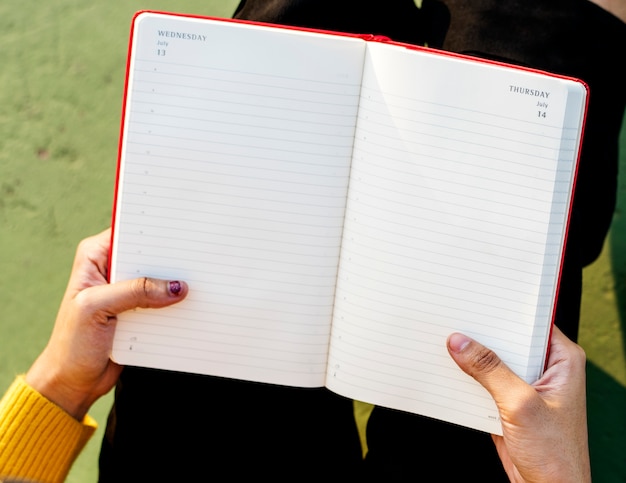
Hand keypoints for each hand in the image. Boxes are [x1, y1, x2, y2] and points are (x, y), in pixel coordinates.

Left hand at [25, 229, 187, 419]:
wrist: (74, 382)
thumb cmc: (72, 344)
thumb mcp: (97, 308)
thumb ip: (135, 292)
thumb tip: (175, 287)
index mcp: (96, 257)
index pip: (131, 233)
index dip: (156, 233)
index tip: (182, 234)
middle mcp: (113, 269)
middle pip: (151, 255)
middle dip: (171, 260)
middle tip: (195, 262)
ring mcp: (128, 290)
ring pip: (161, 278)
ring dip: (176, 284)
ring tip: (198, 284)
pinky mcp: (141, 310)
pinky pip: (164, 301)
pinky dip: (176, 304)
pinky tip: (189, 305)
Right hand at [446, 326, 589, 482]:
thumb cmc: (555, 456)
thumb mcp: (521, 404)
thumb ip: (489, 370)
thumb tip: (461, 343)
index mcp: (562, 360)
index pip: (530, 322)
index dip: (504, 311)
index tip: (476, 302)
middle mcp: (545, 369)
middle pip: (507, 340)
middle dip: (482, 335)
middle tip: (455, 323)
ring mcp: (525, 385)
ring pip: (492, 360)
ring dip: (471, 358)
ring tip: (447, 346)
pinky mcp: (507, 401)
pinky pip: (483, 381)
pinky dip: (467, 379)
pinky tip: (449, 372)